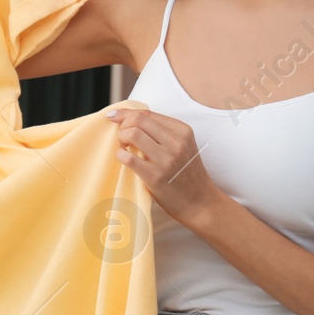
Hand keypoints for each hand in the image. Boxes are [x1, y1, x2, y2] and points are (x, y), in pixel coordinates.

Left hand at [107, 105, 224, 230]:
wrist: (199, 202)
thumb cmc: (186, 173)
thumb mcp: (182, 146)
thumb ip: (163, 131)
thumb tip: (130, 117)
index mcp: (183, 131)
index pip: (147, 114)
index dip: (126, 113)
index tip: (114, 115)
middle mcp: (176, 142)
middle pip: (138, 120)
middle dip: (123, 125)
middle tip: (122, 136)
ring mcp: (166, 159)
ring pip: (132, 134)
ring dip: (121, 138)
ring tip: (124, 147)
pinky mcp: (155, 176)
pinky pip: (128, 157)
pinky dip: (120, 154)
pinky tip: (123, 158)